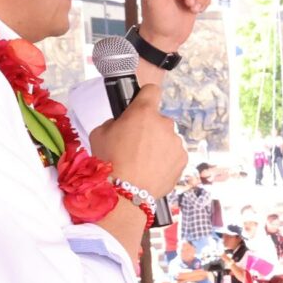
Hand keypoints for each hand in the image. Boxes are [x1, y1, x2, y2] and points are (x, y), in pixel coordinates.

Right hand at [89, 82, 184, 198]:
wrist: (125, 192)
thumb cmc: (109, 161)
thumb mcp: (100, 133)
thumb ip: (115, 122)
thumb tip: (123, 124)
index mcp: (144, 112)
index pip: (152, 90)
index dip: (145, 96)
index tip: (142, 104)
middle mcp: (164, 123)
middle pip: (158, 120)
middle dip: (149, 128)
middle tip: (135, 144)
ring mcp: (176, 142)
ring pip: (166, 138)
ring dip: (158, 145)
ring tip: (143, 161)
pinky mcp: (182, 158)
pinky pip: (173, 154)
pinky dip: (166, 159)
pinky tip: (152, 170)